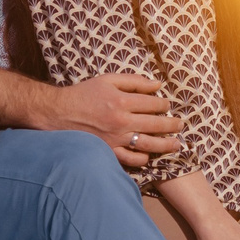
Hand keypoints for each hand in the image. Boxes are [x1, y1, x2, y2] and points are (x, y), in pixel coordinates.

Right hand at [39, 73, 183, 168]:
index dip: (165, 104)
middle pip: (157, 124)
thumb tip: (157, 84)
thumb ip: (134, 81)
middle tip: (180, 125)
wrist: (58, 112)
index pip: (155, 104)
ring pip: (149, 144)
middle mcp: (122, 121)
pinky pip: (132, 159)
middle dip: (172, 124)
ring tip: (176, 144)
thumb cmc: (83, 94)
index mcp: (122, 101)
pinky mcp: (109, 151)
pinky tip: (149, 155)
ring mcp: (116, 139)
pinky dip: (143, 158)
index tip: (166, 105)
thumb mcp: (108, 80)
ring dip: (166, 144)